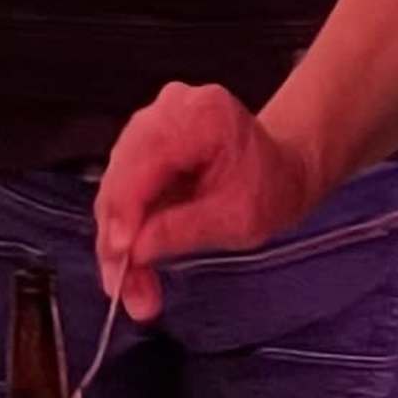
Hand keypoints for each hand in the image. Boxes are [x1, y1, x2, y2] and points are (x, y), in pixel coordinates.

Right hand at [93, 82, 321, 316]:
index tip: (119, 257)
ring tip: (129, 287)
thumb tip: (133, 251)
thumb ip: (184, 230)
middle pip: (121, 174)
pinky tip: (131, 263)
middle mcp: (168, 109)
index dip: (125, 211)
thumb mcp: (239, 219)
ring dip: (116, 239)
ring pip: (115, 186)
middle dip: (116, 236)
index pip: (143, 160)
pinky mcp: (144, 145)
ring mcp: (152, 123)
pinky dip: (124, 228)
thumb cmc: (271, 190)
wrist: (282, 172)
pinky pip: (122, 188)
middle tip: (121, 288)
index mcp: (201, 115)